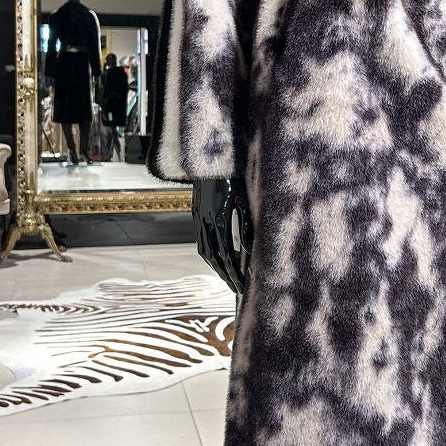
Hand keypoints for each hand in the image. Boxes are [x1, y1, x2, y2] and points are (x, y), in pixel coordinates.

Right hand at [191, 175, 252, 294]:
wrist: (210, 157)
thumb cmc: (234, 174)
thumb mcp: (245, 196)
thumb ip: (246, 223)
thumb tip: (249, 249)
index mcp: (219, 216)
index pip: (226, 253)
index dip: (235, 271)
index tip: (243, 284)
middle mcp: (205, 219)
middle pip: (213, 257)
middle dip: (226, 275)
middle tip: (237, 289)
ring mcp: (198, 216)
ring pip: (204, 250)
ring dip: (215, 267)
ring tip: (227, 279)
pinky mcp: (196, 212)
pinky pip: (200, 239)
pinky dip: (208, 254)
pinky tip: (216, 260)